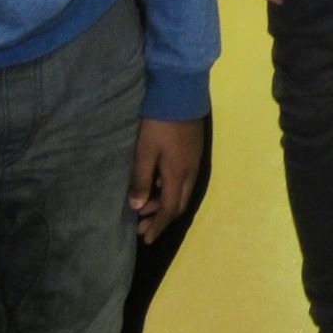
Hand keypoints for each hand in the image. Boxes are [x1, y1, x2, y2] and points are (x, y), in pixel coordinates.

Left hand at [128, 116, 204, 243]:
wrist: (181, 93)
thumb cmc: (159, 123)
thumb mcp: (145, 151)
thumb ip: (141, 179)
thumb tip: (138, 207)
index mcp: (178, 175)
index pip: (170, 209)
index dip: (158, 225)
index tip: (146, 239)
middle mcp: (190, 172)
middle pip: (179, 204)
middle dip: (161, 218)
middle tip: (141, 226)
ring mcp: (194, 161)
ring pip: (182, 192)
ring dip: (165, 203)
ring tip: (145, 207)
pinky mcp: (193, 151)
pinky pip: (184, 180)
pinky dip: (170, 189)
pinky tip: (157, 184)